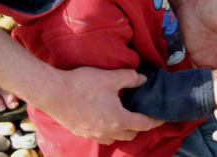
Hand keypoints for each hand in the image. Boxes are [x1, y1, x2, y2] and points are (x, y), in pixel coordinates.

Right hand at [42, 67, 163, 144]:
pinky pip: (100, 136)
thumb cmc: (83, 84)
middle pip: (130, 135)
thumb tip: (143, 79)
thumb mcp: (111, 77)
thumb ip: (130, 78)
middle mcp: (108, 132)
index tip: (162, 118)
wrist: (54, 93)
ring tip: (122, 117)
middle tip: (141, 114)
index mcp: (119, 120)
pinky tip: (102, 118)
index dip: (155, 121)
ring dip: (121, 130)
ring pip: (114, 138)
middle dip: (138, 126)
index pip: (144, 124)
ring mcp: (93, 134)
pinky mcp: (81, 132)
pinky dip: (107, 130)